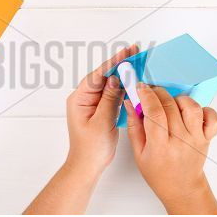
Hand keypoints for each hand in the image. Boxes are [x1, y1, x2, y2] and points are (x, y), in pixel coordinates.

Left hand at [65, 44, 138, 176]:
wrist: (88, 165)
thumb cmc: (90, 148)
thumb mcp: (102, 122)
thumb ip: (109, 99)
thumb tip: (115, 79)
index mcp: (79, 99)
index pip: (97, 75)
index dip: (112, 63)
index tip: (125, 52)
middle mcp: (85, 98)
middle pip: (104, 76)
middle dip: (119, 64)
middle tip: (134, 51)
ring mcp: (93, 103)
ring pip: (109, 84)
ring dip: (122, 74)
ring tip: (137, 61)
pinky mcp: (101, 109)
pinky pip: (112, 94)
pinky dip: (123, 87)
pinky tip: (133, 81)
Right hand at [125, 84, 216, 213]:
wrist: (181, 188)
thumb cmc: (159, 172)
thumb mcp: (138, 152)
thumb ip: (134, 125)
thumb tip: (131, 103)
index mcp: (160, 146)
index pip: (154, 112)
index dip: (146, 95)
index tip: (140, 87)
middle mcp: (180, 141)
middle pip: (170, 105)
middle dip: (157, 92)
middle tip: (150, 92)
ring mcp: (196, 138)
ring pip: (191, 107)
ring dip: (178, 99)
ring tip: (170, 104)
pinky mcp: (207, 137)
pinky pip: (212, 117)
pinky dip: (204, 109)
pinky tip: (190, 113)